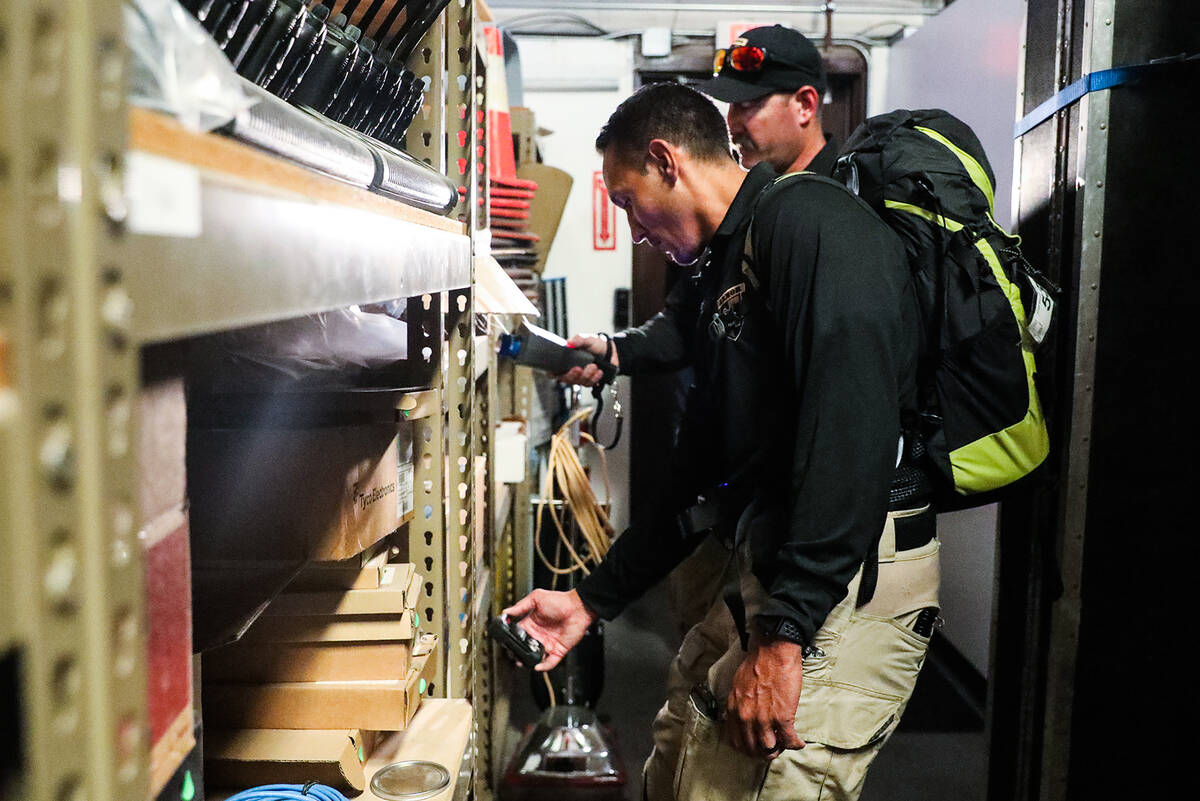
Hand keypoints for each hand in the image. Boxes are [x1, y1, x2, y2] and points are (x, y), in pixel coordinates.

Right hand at [502, 589, 597, 670]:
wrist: (578, 607)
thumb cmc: (560, 601)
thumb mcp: (537, 598)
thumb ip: (521, 605)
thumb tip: (506, 611)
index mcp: (532, 623)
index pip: (518, 634)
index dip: (511, 638)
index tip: (505, 641)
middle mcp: (539, 635)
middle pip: (525, 647)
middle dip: (518, 652)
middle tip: (512, 654)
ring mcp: (548, 643)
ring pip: (535, 656)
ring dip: (528, 660)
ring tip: (522, 661)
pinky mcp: (558, 650)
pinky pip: (550, 662)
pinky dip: (543, 666)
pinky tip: (537, 665)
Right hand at [556, 334, 618, 386]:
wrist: (612, 351)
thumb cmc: (597, 345)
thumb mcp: (588, 339)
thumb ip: (579, 339)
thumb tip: (569, 342)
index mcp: (567, 359)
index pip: (554, 370)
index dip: (552, 373)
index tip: (555, 373)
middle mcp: (572, 369)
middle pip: (566, 379)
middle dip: (572, 375)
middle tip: (578, 368)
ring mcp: (581, 376)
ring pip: (578, 382)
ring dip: (586, 375)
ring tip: (594, 366)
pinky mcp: (590, 381)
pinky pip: (589, 384)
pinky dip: (594, 378)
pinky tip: (598, 371)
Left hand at [724, 635, 806, 757]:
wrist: (773, 651)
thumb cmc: (757, 663)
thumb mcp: (737, 685)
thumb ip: (737, 703)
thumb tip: (735, 716)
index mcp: (734, 709)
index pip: (736, 740)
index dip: (747, 748)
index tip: (755, 747)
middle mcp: (746, 717)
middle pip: (752, 749)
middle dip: (762, 752)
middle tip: (772, 749)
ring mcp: (764, 719)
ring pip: (769, 748)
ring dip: (779, 750)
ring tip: (785, 745)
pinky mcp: (782, 717)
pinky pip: (789, 740)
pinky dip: (796, 744)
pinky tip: (799, 743)